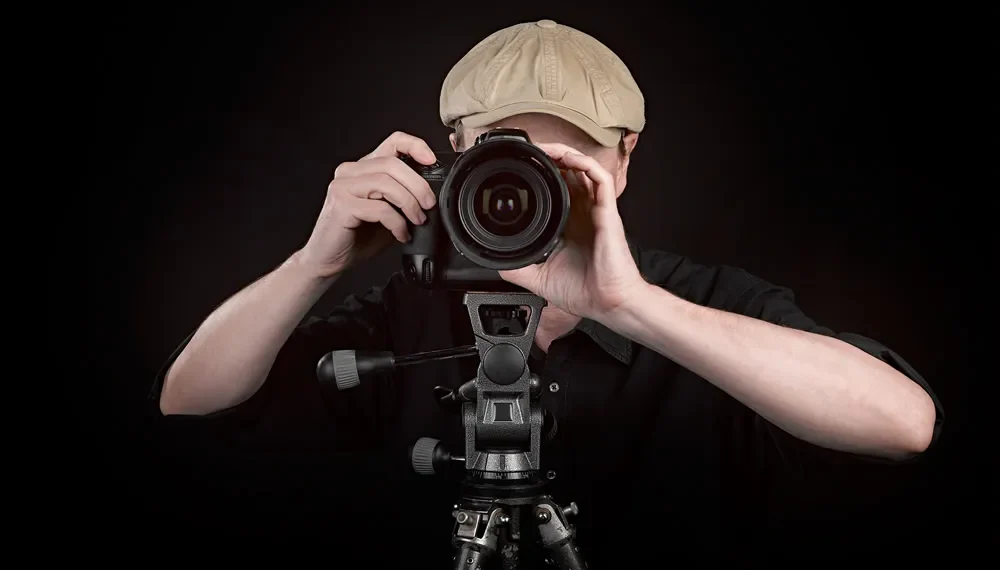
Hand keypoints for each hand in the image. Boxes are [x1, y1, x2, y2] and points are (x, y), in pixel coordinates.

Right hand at [298, 131, 437, 277]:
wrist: (330, 259)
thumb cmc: (357, 237)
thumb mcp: (389, 213)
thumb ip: (404, 198)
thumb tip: (431, 196)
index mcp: (364, 169)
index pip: (392, 142)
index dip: (415, 145)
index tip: (431, 160)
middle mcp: (351, 172)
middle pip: (392, 164)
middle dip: (418, 185)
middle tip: (428, 205)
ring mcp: (343, 186)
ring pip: (386, 183)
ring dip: (409, 203)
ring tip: (416, 220)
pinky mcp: (342, 204)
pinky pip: (379, 208)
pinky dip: (397, 223)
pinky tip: (400, 234)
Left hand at [498, 143, 645, 320]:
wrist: (607, 304)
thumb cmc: (584, 291)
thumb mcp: (539, 276)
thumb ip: (518, 266)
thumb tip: (495, 259)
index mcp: (568, 224)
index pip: (555, 189)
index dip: (542, 174)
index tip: (522, 166)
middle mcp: (582, 212)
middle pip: (569, 171)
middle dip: (550, 156)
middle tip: (529, 150)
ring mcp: (596, 210)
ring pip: (583, 167)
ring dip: (565, 152)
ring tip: (545, 147)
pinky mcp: (608, 212)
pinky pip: (601, 178)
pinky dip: (585, 163)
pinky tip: (568, 159)